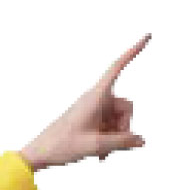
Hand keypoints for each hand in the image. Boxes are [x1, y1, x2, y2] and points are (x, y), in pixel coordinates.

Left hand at [20, 34, 149, 170]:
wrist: (40, 153)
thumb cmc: (62, 146)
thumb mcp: (95, 145)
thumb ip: (121, 142)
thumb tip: (141, 140)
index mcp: (96, 96)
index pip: (117, 67)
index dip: (133, 51)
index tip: (148, 35)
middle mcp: (96, 98)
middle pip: (125, 106)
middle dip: (124, 127)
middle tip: (113, 148)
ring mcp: (93, 108)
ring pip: (117, 118)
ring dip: (115, 136)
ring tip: (102, 154)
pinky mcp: (90, 118)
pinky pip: (108, 124)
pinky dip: (108, 137)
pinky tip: (101, 154)